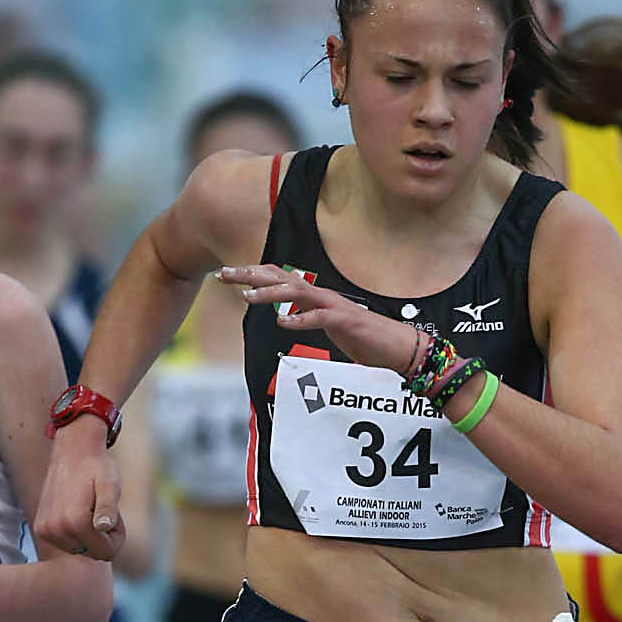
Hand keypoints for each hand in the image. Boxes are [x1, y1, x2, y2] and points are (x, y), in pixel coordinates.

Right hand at [34, 421, 125, 561]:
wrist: (73, 449)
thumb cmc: (97, 466)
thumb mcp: (109, 484)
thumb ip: (107, 507)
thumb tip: (103, 527)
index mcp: (74, 521)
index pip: (106, 554)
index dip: (116, 536)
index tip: (114, 514)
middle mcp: (55, 530)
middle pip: (92, 554)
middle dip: (103, 537)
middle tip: (102, 509)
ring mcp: (45, 530)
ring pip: (79, 551)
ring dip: (90, 535)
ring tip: (90, 508)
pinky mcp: (41, 528)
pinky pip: (66, 544)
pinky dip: (76, 532)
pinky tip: (78, 510)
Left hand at [218, 265, 416, 374]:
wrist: (398, 348)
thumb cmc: (363, 338)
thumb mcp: (327, 325)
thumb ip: (306, 316)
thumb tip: (283, 315)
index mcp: (316, 296)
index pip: (280, 277)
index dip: (252, 274)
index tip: (226, 274)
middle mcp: (322, 295)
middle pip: (281, 277)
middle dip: (250, 275)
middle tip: (223, 274)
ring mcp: (335, 306)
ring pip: (297, 292)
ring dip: (271, 293)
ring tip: (246, 297)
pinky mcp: (346, 322)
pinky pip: (320, 318)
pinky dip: (300, 319)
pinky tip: (282, 322)